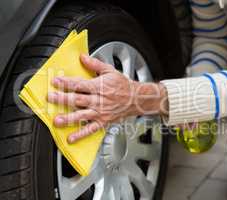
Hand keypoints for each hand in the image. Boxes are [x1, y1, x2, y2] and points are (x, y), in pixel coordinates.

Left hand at [48, 54, 167, 142]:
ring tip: (57, 120)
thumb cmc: (124, 85)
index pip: (80, 84)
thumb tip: (82, 57)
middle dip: (63, 99)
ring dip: (69, 118)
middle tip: (51, 99)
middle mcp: (99, 100)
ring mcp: (100, 112)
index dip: (67, 83)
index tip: (56, 82)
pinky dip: (81, 134)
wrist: (137, 99)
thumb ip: (95, 64)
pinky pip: (91, 129)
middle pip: (78, 100)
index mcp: (99, 86)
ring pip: (82, 115)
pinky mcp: (103, 121)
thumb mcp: (110, 70)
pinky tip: (71, 138)